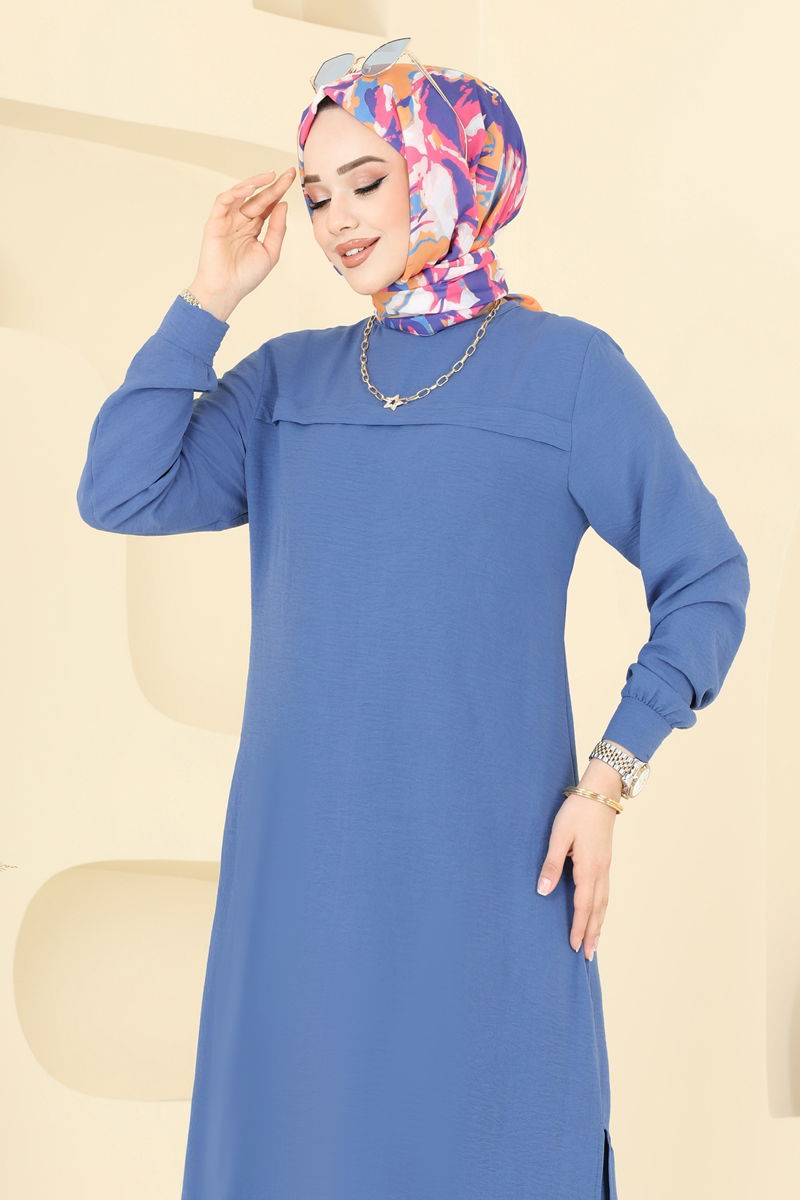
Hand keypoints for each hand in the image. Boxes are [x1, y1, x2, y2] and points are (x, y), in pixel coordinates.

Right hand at [188, 168, 296, 318]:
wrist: (226, 290)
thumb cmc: (246, 276)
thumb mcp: (270, 252)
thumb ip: (278, 229)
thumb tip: (283, 205)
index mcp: (254, 227)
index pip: (268, 205)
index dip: (279, 191)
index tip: (292, 179)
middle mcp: (241, 221)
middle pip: (258, 198)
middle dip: (273, 185)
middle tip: (288, 173)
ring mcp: (227, 220)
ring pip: (240, 195)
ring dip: (254, 183)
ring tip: (270, 176)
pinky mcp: (215, 222)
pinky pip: (223, 201)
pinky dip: (235, 193)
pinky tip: (249, 189)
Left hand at [536, 762, 620, 959]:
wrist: (600, 792)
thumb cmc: (577, 811)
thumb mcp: (559, 836)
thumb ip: (551, 864)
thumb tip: (543, 891)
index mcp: (589, 867)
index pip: (584, 905)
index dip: (579, 927)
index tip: (575, 947)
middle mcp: (601, 871)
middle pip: (597, 909)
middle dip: (593, 933)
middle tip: (590, 956)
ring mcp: (605, 866)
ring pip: (604, 902)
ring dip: (600, 923)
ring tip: (596, 942)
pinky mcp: (605, 860)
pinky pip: (605, 891)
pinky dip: (602, 908)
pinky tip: (599, 912)